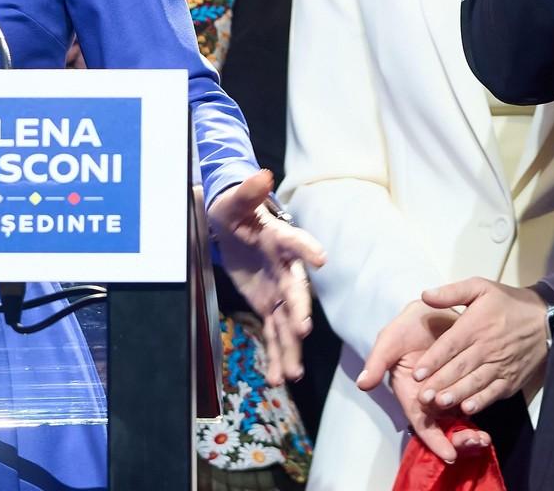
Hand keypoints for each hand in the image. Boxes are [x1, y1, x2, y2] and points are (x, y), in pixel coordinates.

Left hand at [207, 171, 326, 384]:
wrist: (233, 227)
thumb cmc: (237, 210)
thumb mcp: (236, 201)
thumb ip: (250, 192)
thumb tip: (262, 174)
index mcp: (281, 240)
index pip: (297, 243)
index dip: (307, 249)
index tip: (320, 259)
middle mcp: (286, 269)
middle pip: (296, 292)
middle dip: (299, 310)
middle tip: (302, 328)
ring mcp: (279, 291)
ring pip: (287, 322)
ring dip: (290, 347)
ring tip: (293, 373)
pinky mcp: (268, 306)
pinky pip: (273, 334)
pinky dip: (276, 356)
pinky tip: (279, 379)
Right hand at [357, 299, 491, 462]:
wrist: (431, 307)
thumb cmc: (407, 326)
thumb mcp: (390, 339)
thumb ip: (377, 361)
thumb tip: (362, 384)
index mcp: (409, 392)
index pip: (421, 422)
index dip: (434, 440)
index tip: (450, 455)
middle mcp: (428, 397)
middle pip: (442, 427)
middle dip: (458, 439)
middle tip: (475, 442)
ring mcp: (447, 391)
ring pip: (458, 419)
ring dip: (470, 433)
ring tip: (483, 439)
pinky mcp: (464, 382)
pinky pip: (472, 402)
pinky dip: (479, 411)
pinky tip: (490, 419)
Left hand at [410, 278, 549, 416]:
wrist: (547, 320)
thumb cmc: (508, 303)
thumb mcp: (480, 287)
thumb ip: (452, 292)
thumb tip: (425, 295)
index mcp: (476, 326)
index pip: (450, 345)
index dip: (433, 360)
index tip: (417, 372)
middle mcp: (487, 348)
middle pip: (460, 368)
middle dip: (440, 383)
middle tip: (422, 396)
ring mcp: (501, 366)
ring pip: (475, 382)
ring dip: (457, 394)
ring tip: (440, 403)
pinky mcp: (512, 380)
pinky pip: (494, 392)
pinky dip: (481, 401)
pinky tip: (468, 409)